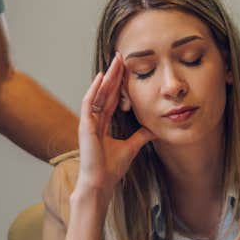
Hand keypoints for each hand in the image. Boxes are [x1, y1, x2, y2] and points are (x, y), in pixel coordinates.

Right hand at [74, 53, 155, 203]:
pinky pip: (89, 102)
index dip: (119, 83)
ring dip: (107, 77)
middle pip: (105, 91)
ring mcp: (88, 121)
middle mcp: (94, 119)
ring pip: (98, 93)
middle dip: (114, 74)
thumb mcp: (131, 147)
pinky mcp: (84, 125)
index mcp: (102, 123)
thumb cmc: (111, 169)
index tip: (127, 69)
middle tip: (121, 56)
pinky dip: (94, 89)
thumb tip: (155, 129)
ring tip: (115, 61)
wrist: (100, 183)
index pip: (112, 98)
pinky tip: (102, 77)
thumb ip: (141, 136)